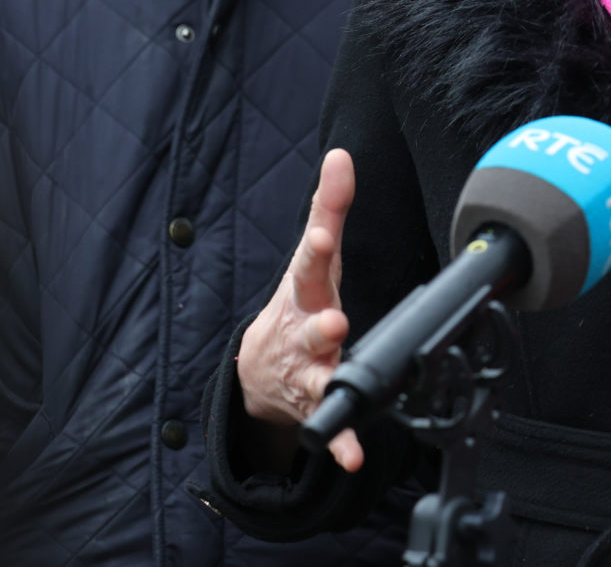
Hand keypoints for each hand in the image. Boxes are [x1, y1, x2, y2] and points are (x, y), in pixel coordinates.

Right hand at [235, 148, 363, 469]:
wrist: (260, 371)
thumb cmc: (298, 302)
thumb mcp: (312, 255)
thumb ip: (330, 206)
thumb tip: (341, 154)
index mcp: (304, 291)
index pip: (310, 265)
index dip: (318, 248)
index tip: (325, 235)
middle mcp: (302, 331)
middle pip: (310, 327)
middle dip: (320, 325)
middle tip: (333, 321)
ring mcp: (305, 370)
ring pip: (315, 376)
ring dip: (325, 379)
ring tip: (333, 384)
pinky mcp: (315, 404)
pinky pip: (330, 424)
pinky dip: (339, 441)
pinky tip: (350, 456)